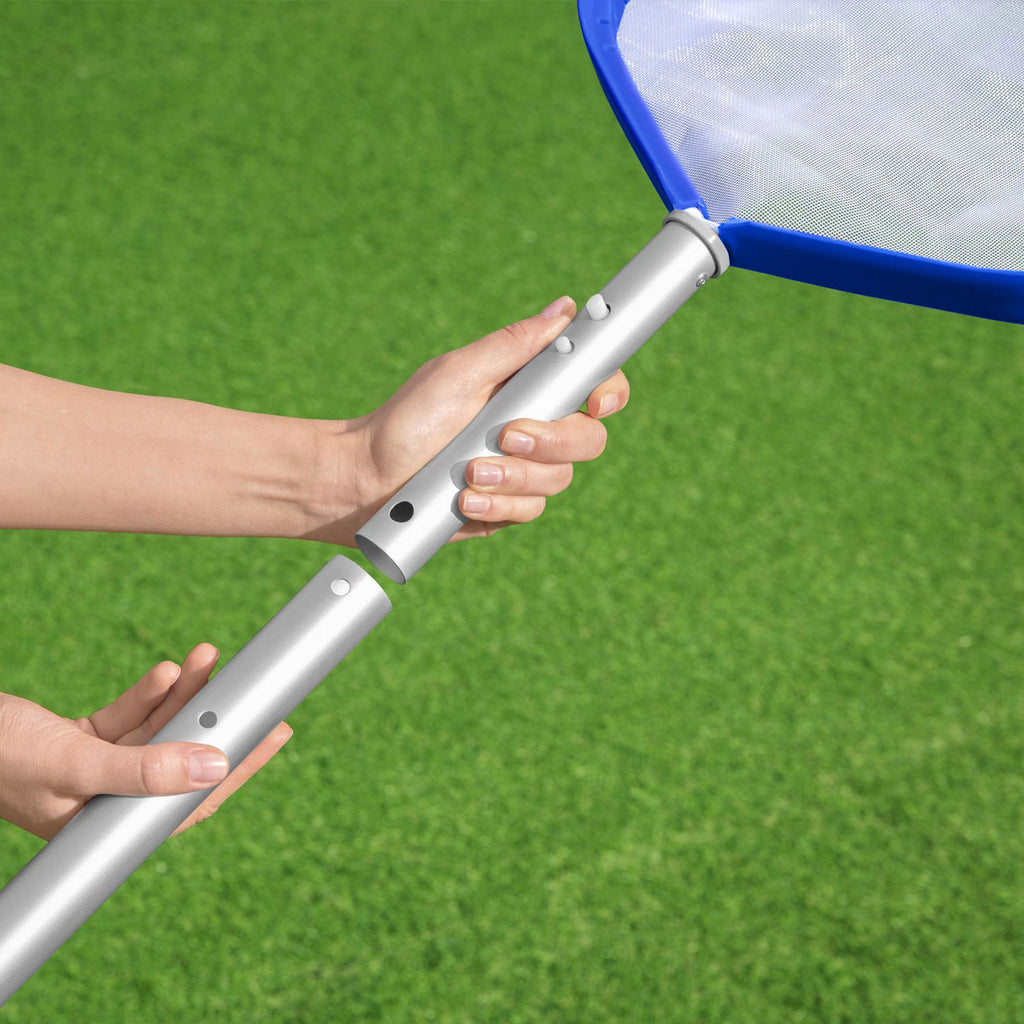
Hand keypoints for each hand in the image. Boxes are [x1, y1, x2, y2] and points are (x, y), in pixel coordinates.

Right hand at [0, 644, 290, 839]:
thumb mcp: (76, 763)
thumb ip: (145, 769)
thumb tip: (215, 766)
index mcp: (105, 827)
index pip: (189, 802)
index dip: (238, 768)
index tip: (276, 733)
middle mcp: (105, 802)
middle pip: (181, 761)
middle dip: (218, 723)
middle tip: (262, 691)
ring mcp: (94, 770)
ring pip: (157, 731)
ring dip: (183, 696)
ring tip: (208, 659)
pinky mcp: (81, 742)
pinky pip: (129, 717)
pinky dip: (148, 694)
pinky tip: (167, 671)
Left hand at [313, 297, 630, 544]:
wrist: (368, 479)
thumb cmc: (407, 420)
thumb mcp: (457, 373)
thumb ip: (513, 345)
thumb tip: (565, 309)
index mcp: (530, 389)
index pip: (593, 386)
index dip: (607, 392)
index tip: (594, 402)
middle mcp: (536, 429)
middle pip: (588, 439)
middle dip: (550, 441)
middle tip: (507, 437)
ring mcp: (525, 471)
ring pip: (558, 480)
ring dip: (514, 477)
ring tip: (468, 473)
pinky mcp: (509, 506)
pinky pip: (530, 511)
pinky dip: (498, 505)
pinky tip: (465, 499)